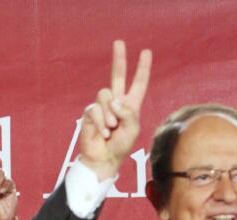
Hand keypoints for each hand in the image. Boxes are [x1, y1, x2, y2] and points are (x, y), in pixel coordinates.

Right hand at [77, 40, 151, 180]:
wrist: (103, 159)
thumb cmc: (120, 146)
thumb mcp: (133, 128)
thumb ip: (128, 112)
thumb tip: (115, 101)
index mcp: (131, 105)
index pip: (138, 83)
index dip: (142, 68)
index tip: (146, 52)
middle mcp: (116, 103)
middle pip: (117, 76)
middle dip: (119, 59)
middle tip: (119, 42)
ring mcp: (102, 107)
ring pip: (105, 95)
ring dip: (110, 113)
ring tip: (111, 128)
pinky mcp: (90, 114)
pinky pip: (95, 109)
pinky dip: (101, 122)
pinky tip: (103, 133)